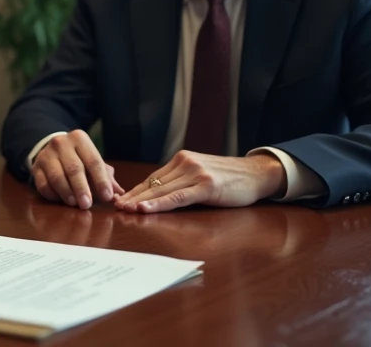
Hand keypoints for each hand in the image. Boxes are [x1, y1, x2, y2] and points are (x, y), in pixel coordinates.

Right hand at [31, 130, 124, 208]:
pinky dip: (52, 194)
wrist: (52, 150)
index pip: (93, 161)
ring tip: (74, 204)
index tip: (107, 196)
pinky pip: (42, 183)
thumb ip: (106, 177)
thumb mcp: (92, 161)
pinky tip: (60, 200)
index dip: (101, 180)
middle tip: (87, 204)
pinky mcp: (36, 167)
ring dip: (66, 192)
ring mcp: (46, 154)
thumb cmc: (79, 158)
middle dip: (82, 188)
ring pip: (57, 176)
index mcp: (80, 139)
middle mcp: (61, 143)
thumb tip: (119, 193)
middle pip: (74, 168)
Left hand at [115, 150, 285, 212]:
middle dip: (132, 197)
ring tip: (124, 210)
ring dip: (141, 202)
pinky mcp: (206, 186)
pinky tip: (146, 209)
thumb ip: (182, 182)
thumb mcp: (202, 176)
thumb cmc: (230, 179)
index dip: (135, 191)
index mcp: (182, 160)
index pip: (153, 178)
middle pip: (153, 184)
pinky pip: (177, 197)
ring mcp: (195, 173)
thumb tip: (159, 196)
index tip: (118, 200)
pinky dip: (159, 204)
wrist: (257, 174)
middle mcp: (185, 163)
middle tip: (114, 206)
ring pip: (161, 191)